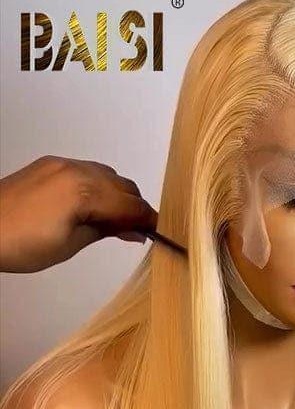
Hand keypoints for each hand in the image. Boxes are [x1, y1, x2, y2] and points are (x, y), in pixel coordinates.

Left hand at [0, 155, 157, 272]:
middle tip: (135, 233)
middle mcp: (76, 170)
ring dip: (118, 196)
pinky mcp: (50, 165)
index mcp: (84, 191)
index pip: (132, 205)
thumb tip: (134, 232)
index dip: (150, 222)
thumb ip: (106, 231)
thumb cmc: (20, 242)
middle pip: (125, 186)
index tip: (159, 235)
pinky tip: (93, 208)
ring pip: (108, 176)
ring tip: (112, 223)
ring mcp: (61, 164)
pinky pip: (87, 171)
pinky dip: (99, 187)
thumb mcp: (71, 244)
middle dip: (135, 209)